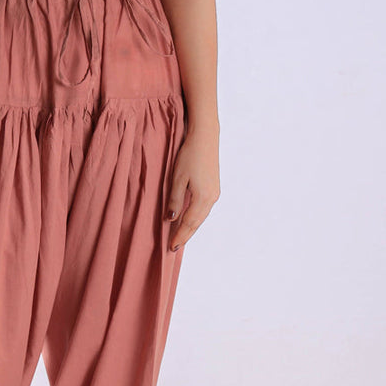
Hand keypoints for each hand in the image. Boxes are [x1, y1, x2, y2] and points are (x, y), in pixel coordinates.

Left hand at [165, 124, 219, 251]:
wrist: (205, 137)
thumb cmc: (189, 155)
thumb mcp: (177, 178)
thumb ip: (174, 200)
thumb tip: (171, 219)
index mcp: (203, 198)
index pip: (189, 223)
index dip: (179, 236)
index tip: (171, 247)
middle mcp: (212, 198)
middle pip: (196, 223)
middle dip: (185, 235)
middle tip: (174, 247)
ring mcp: (214, 193)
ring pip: (201, 216)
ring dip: (190, 228)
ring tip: (180, 237)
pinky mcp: (213, 187)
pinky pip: (203, 209)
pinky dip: (195, 217)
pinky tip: (188, 220)